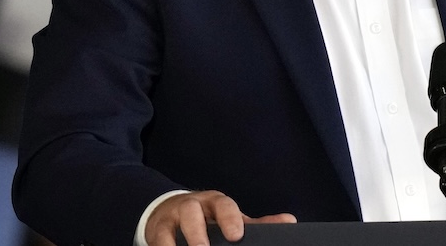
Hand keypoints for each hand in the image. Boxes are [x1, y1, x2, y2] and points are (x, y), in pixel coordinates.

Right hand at [145, 191, 295, 245]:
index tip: (236, 236)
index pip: (224, 206)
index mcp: (215, 203)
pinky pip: (158, 241)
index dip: (230, 219)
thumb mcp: (231, 219)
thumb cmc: (208, 218)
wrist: (171, 211)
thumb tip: (290, 221)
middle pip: (192, 212)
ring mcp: (171, 219)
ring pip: (170, 228)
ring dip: (177, 243)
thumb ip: (257, 224)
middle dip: (198, 233)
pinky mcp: (156, 232)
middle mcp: (192, 207)